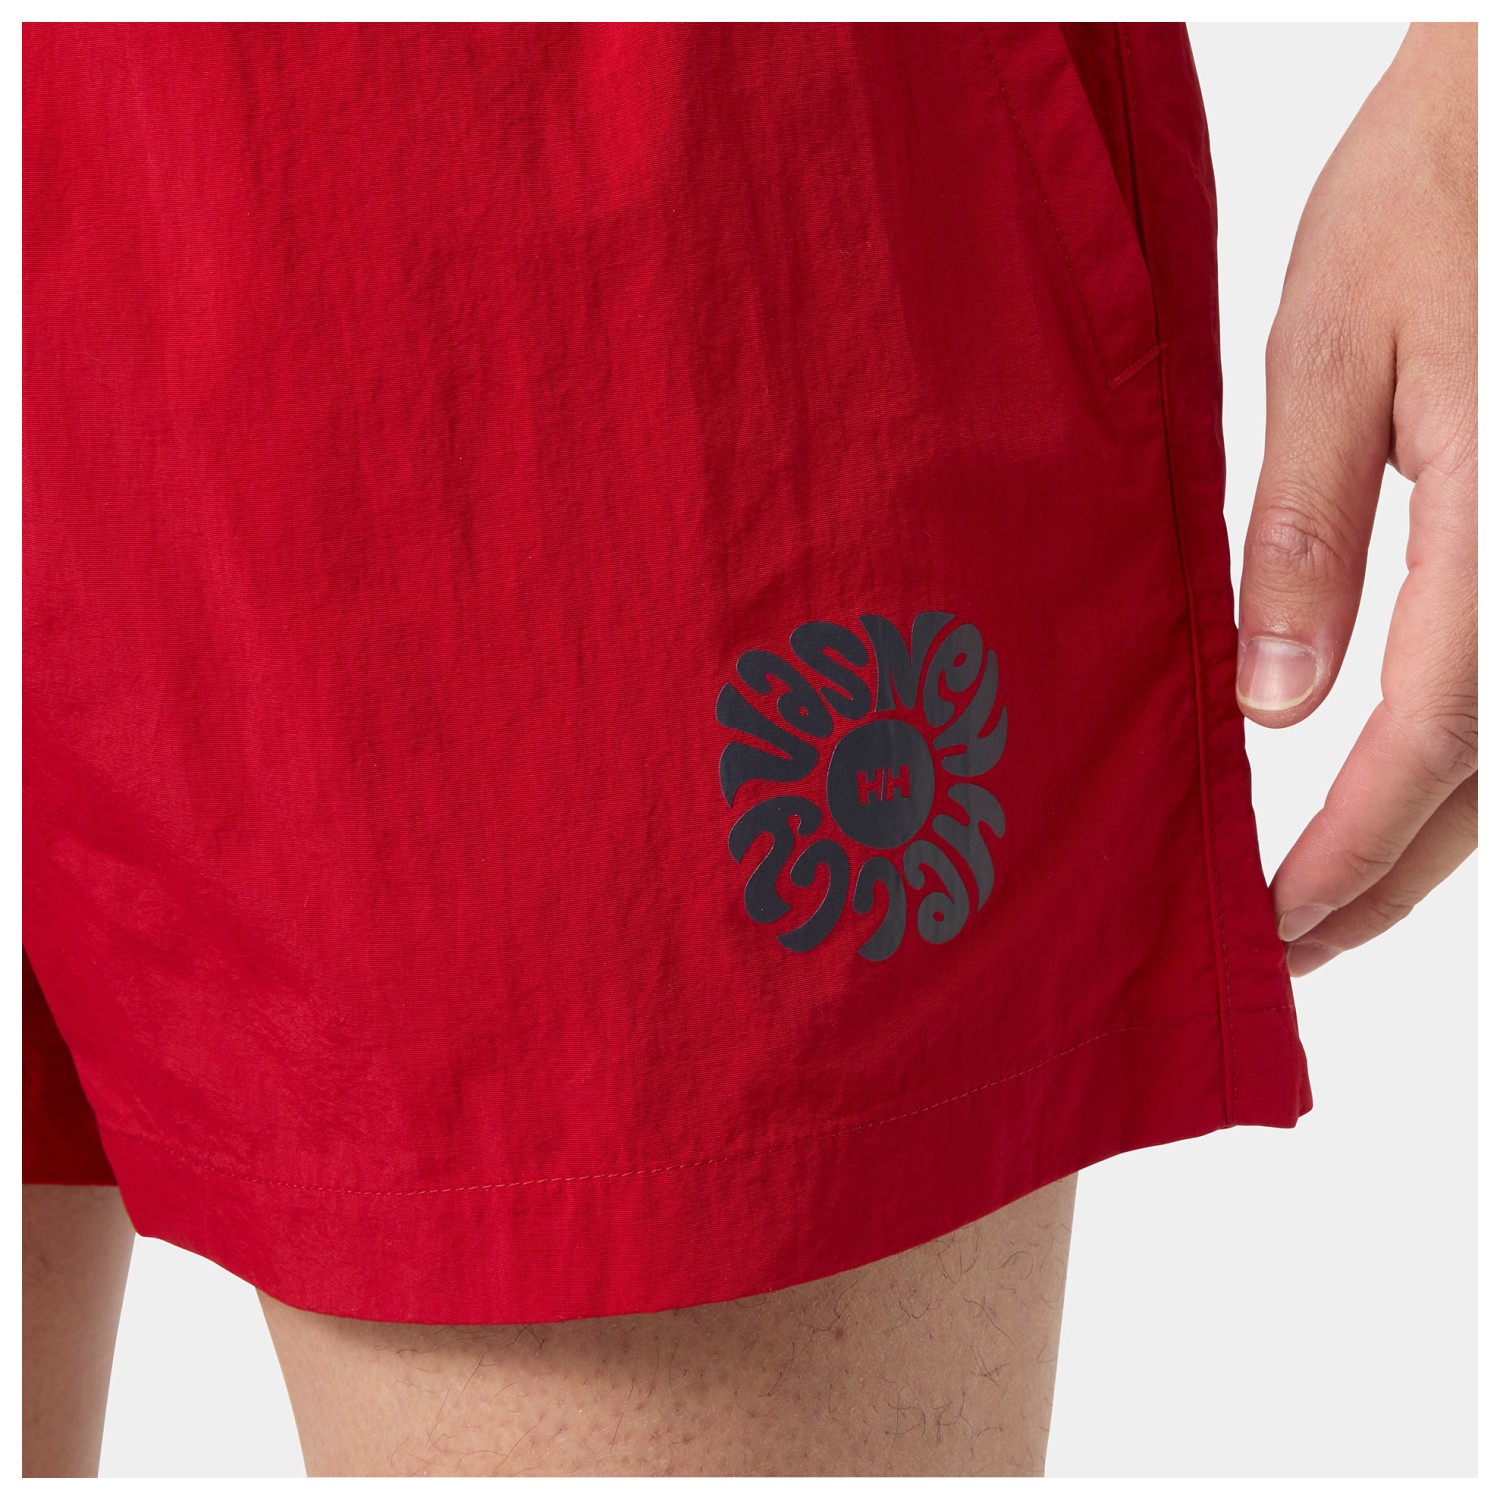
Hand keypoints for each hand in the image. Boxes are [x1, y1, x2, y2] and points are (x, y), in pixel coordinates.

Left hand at [1235, 22, 1476, 978]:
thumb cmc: (1441, 183)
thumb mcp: (1333, 351)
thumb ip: (1307, 531)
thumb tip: (1272, 703)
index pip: (1428, 740)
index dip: (1350, 851)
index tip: (1275, 926)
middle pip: (1491, 775)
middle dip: (1388, 877)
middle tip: (1293, 951)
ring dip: (1429, 836)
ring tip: (1331, 899)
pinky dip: (1462, 757)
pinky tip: (1400, 783)